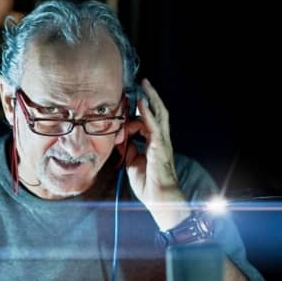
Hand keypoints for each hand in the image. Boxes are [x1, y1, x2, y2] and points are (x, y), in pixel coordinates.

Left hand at [119, 79, 190, 228]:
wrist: (159, 199)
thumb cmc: (148, 184)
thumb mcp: (131, 163)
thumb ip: (127, 150)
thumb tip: (119, 139)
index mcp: (153, 143)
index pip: (144, 122)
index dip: (131, 119)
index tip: (120, 120)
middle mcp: (159, 140)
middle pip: (157, 112)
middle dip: (151, 96)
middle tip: (144, 81)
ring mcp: (162, 142)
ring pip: (159, 115)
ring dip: (151, 99)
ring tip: (145, 85)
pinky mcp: (160, 147)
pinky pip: (154, 127)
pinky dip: (148, 114)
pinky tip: (143, 104)